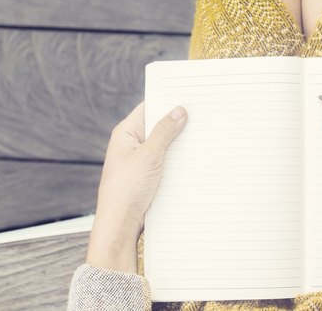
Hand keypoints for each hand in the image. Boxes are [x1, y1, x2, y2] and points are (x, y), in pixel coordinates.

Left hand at [86, 102, 186, 272]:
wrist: (121, 225)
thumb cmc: (126, 190)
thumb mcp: (149, 156)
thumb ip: (164, 131)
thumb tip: (179, 111)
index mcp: (126, 133)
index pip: (149, 107)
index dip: (167, 100)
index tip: (188, 96)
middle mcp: (132, 144)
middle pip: (159, 125)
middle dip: (178, 122)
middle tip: (200, 116)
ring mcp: (141, 160)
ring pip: (165, 144)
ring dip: (179, 143)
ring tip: (200, 136)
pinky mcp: (149, 175)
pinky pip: (167, 160)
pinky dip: (178, 159)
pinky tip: (193, 158)